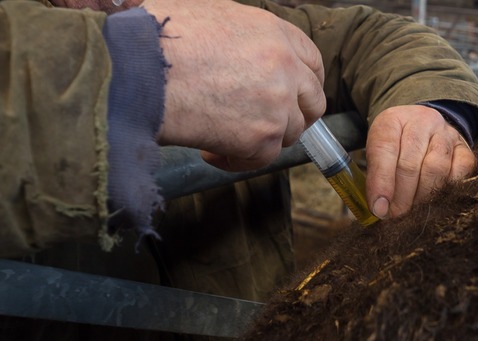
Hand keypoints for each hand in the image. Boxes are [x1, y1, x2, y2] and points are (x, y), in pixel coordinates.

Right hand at [141, 0, 325, 170]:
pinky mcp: (261, 138)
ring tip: (224, 135)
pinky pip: (262, 159)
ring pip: (290, 133)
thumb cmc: (157, 37)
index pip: (312, 62)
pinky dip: (238, 160)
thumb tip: (240, 48)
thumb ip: (240, 33)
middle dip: (295, 115)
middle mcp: (285, 67)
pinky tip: (210, 150)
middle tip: (269, 124)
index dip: (304, 81)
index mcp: (275, 33)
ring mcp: (277, 104)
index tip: (293, 94)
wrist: (136, 69)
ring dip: (262, 138)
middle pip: (313, 102)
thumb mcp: (209, 12)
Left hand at [365, 105, 475, 218]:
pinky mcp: (465, 148)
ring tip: (413, 210)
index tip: (379, 209)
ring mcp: (446, 133)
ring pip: (436, 169)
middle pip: (410, 163)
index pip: (384, 149)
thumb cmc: (397, 147)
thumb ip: (376, 177)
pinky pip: (460, 173)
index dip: (381, 182)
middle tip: (396, 215)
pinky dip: (447, 190)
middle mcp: (422, 121)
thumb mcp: (378, 154)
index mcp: (392, 120)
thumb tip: (380, 209)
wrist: (425, 130)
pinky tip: (435, 198)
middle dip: (401, 196)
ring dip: (423, 197)